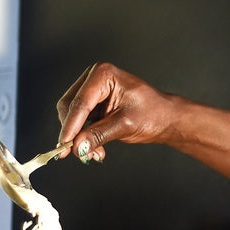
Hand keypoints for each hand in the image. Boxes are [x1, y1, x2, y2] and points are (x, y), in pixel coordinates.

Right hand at [56, 62, 174, 162]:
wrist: (165, 118)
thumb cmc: (153, 113)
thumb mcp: (125, 124)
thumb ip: (98, 134)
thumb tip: (77, 146)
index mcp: (104, 74)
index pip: (81, 102)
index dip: (71, 125)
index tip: (64, 145)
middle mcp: (94, 79)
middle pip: (70, 107)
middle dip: (74, 132)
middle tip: (78, 153)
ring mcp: (92, 91)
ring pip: (71, 116)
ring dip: (79, 137)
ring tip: (94, 154)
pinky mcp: (93, 105)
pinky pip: (79, 122)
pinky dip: (84, 137)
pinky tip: (95, 150)